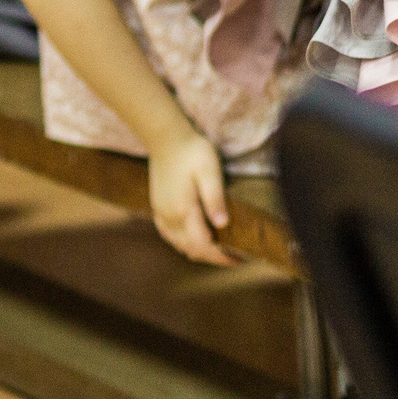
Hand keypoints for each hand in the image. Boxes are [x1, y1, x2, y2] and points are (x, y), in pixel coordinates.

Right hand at [147, 130, 236, 265]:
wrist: (166, 137)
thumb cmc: (193, 151)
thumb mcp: (210, 171)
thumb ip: (215, 198)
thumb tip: (222, 225)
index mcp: (184, 210)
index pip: (204, 245)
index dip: (222, 257)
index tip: (240, 260)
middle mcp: (170, 217)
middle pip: (191, 249)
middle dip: (213, 257)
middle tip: (235, 257)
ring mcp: (161, 213)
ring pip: (179, 244)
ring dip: (198, 251)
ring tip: (220, 251)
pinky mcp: (157, 207)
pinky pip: (169, 235)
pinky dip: (183, 243)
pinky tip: (194, 240)